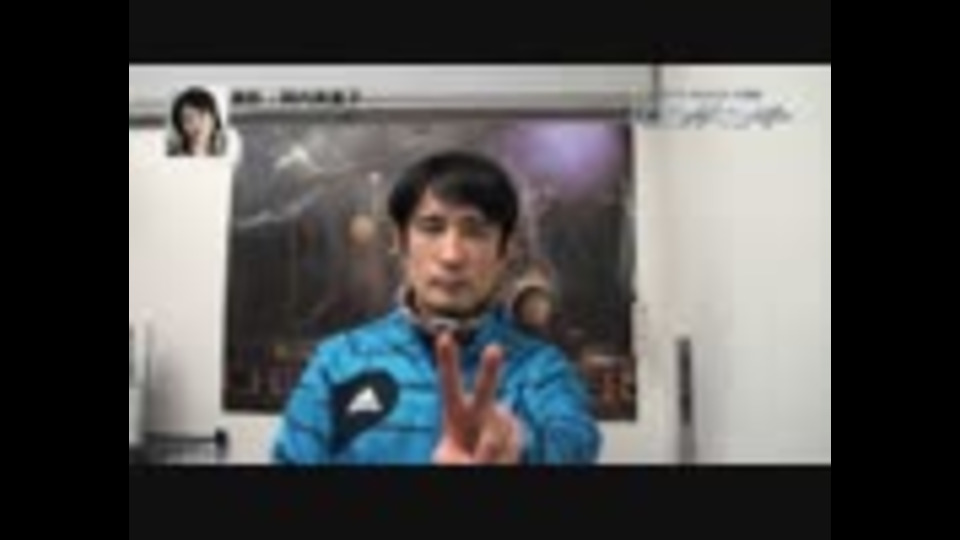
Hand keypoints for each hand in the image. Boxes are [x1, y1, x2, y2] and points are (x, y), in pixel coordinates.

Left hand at [432, 332, 522, 464]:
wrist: (484, 465)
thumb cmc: (459, 460)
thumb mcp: (451, 459)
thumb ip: (469, 451)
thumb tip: (493, 438)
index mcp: (454, 413)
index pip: (449, 385)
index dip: (448, 362)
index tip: (444, 336)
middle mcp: (478, 410)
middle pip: (485, 390)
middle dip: (490, 370)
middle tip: (494, 349)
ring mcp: (500, 419)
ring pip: (498, 433)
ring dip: (491, 452)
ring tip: (482, 457)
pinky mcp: (518, 430)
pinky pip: (513, 443)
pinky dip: (505, 456)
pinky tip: (499, 457)